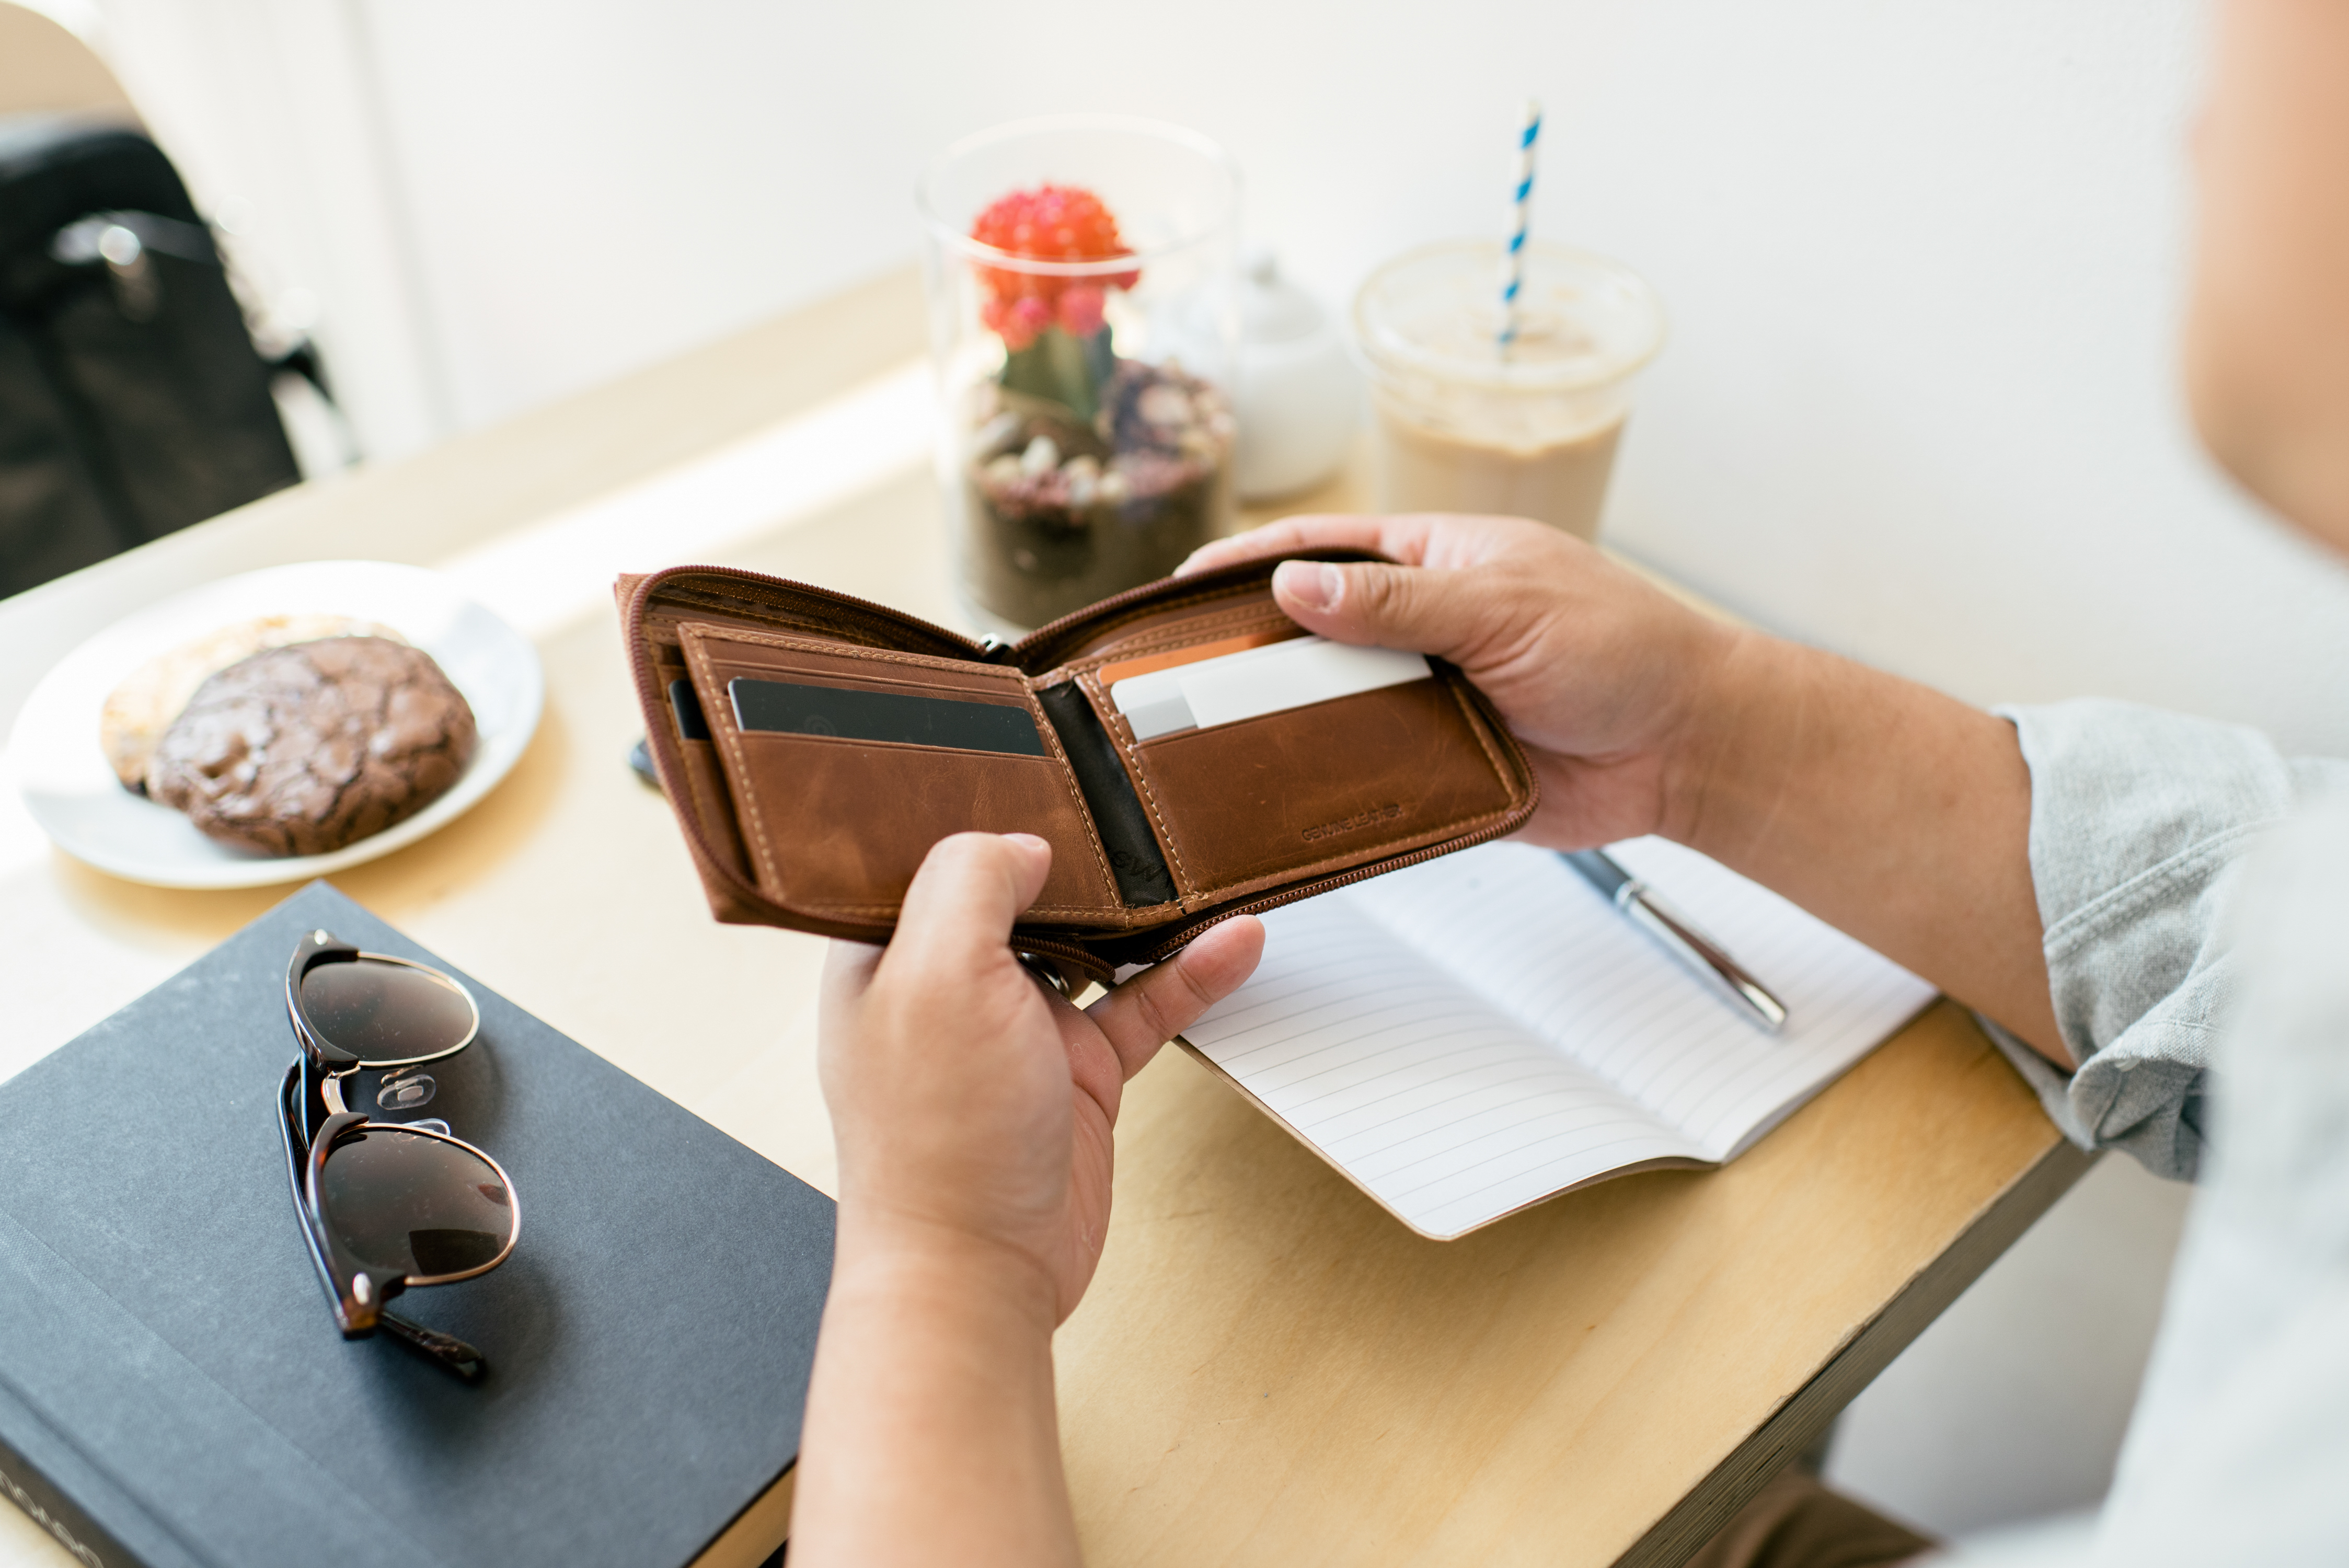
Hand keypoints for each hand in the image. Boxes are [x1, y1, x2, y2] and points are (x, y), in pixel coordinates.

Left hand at [819, 832, 1262, 1322]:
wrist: (978, 1278)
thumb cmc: (936, 1147)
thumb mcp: (936, 977)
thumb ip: (971, 886)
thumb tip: (1022, 845)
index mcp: (887, 956)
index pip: (931, 857)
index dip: (981, 814)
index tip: (1041, 775)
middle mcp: (948, 988)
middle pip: (1021, 895)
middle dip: (1078, 855)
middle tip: (1133, 808)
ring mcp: (1016, 1033)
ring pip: (1092, 946)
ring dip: (1145, 912)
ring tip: (1197, 866)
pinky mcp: (1075, 1076)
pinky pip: (1140, 1006)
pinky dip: (1187, 974)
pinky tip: (1230, 945)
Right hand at [1180, 514, 1746, 849]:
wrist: (1689, 746)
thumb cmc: (1624, 648)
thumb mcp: (1502, 606)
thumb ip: (1397, 601)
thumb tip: (1296, 584)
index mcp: (1433, 565)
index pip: (1321, 551)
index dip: (1248, 565)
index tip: (1182, 588)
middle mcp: (1420, 631)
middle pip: (1312, 638)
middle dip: (1251, 656)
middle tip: (1178, 681)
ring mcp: (1425, 701)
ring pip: (1333, 713)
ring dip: (1287, 728)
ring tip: (1211, 746)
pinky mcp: (1439, 770)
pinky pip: (1370, 779)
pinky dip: (1332, 789)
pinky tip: (1285, 802)